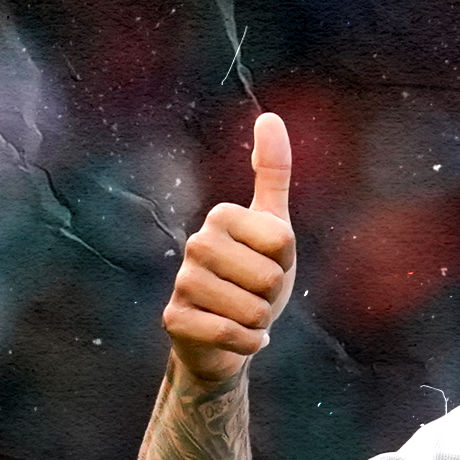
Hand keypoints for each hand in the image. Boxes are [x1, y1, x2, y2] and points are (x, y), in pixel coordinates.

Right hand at [163, 113, 296, 385]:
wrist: (227, 337)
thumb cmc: (253, 278)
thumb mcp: (273, 227)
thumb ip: (273, 173)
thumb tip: (270, 116)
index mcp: (221, 216)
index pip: (282, 241)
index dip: (285, 262)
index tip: (268, 264)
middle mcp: (196, 243)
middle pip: (268, 277)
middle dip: (273, 296)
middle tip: (255, 294)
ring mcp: (182, 282)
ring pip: (251, 309)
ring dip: (260, 321)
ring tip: (244, 314)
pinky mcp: (174, 318)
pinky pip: (229, 333)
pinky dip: (247, 342)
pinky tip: (240, 337)